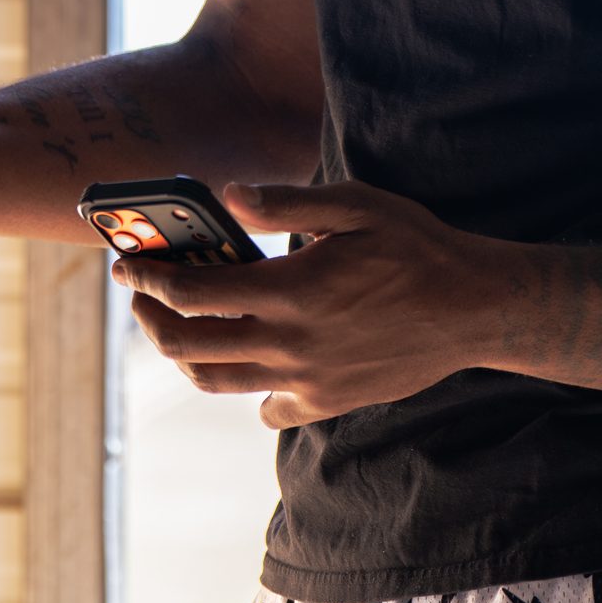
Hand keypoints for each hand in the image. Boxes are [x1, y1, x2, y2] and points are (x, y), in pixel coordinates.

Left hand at [115, 179, 523, 429]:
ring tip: (176, 326)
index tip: (125, 265)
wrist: (475, 309)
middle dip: (149, 320)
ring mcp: (307, 380)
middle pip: (187, 347)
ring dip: (182, 355)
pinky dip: (247, 389)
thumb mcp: (355, 206)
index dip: (148, 278)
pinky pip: (267, 408)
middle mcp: (290, 344)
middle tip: (141, 295)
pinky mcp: (327, 401)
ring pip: (216, 382)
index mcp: (291, 291)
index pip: (191, 293)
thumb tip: (228, 195)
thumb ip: (286, 202)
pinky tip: (251, 360)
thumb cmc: (416, 247)